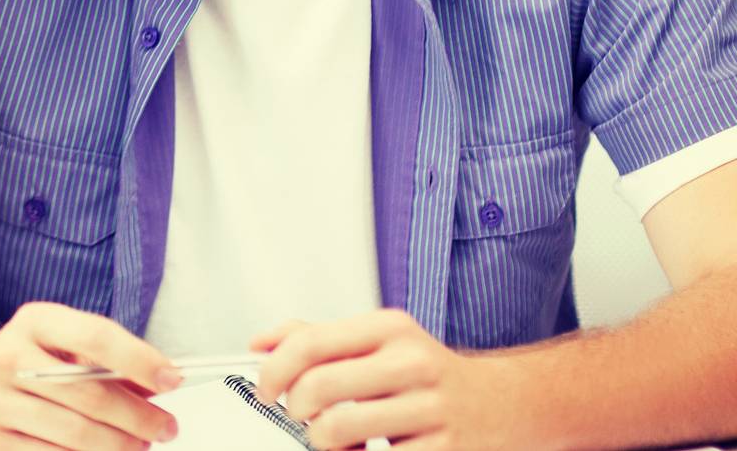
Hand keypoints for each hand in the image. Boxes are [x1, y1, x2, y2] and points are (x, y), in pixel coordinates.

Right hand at [0, 302, 180, 449]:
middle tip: (166, 427)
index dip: (139, 358)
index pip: (94, 336)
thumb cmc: (33, 362)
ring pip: (75, 435)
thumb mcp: (65, 344)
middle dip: (138, 416)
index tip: (173, 378)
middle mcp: (9, 357)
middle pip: (88, 394)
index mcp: (33, 321)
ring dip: (119, 445)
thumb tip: (161, 380)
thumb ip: (108, 360)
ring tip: (140, 445)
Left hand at [252, 310, 522, 450]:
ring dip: (321, 440)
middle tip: (298, 415)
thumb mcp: (379, 340)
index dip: (275, 369)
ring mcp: (430, 409)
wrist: (506, 403)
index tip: (266, 388)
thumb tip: (260, 343)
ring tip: (330, 437)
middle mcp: (411, 362)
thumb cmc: (428, 372)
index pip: (311, 342)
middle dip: (294, 409)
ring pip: (340, 428)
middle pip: (319, 386)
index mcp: (389, 328)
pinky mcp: (442, 450)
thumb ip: (319, 337)